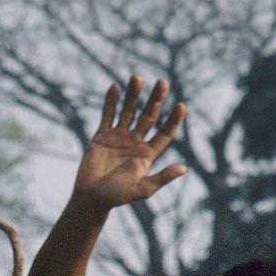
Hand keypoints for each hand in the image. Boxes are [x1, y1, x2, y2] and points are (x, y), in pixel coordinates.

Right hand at [73, 77, 186, 210]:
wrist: (91, 198)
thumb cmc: (117, 197)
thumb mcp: (142, 189)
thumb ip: (162, 178)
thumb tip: (184, 169)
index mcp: (148, 154)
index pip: (165, 132)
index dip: (174, 119)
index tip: (181, 105)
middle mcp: (136, 142)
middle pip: (149, 116)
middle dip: (156, 100)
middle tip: (163, 83)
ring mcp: (119, 136)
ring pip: (129, 110)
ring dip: (134, 95)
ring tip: (137, 78)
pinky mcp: (102, 135)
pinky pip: (108, 114)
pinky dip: (111, 101)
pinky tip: (115, 88)